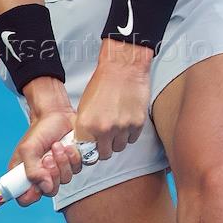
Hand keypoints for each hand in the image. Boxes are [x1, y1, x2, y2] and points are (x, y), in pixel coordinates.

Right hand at [10, 81, 83, 206]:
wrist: (57, 115)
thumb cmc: (39, 130)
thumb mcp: (28, 149)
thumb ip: (32, 170)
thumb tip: (45, 187)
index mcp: (25, 175)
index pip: (25, 198)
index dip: (31, 195)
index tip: (36, 182)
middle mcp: (42, 176)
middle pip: (49, 191)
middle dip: (51, 173)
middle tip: (48, 157)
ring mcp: (59, 171)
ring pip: (65, 180)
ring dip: (62, 162)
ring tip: (57, 146)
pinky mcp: (73, 164)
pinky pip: (77, 170)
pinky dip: (73, 157)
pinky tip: (68, 146)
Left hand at [74, 39, 152, 159]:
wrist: (123, 68)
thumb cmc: (103, 82)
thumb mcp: (85, 105)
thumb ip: (86, 126)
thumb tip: (88, 140)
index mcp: (87, 124)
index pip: (87, 151)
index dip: (90, 149)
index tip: (93, 147)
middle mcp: (104, 128)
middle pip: (105, 153)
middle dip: (105, 148)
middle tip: (106, 139)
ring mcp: (122, 127)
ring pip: (120, 147)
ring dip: (118, 141)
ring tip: (117, 126)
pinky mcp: (137, 124)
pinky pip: (132, 139)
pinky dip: (129, 133)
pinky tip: (126, 120)